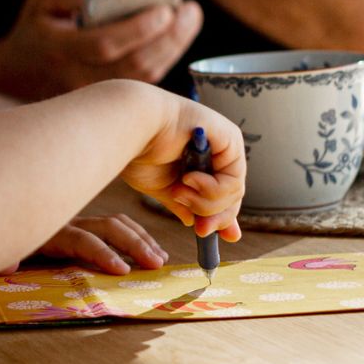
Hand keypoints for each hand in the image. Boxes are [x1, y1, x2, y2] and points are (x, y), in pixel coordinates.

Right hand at [0, 0, 202, 99]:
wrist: (16, 76)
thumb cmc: (36, 29)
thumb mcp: (40, 0)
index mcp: (58, 49)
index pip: (104, 44)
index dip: (138, 29)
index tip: (166, 9)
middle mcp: (76, 79)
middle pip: (134, 66)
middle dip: (169, 37)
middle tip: (191, 10)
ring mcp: (93, 97)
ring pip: (144, 78)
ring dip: (173, 49)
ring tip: (190, 19)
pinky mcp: (106, 105)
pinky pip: (143, 84)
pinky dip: (164, 60)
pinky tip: (176, 38)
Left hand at [0, 213, 168, 276]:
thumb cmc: (0, 241)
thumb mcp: (0, 250)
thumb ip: (3, 258)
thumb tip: (7, 266)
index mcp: (49, 232)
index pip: (82, 240)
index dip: (102, 253)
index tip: (124, 271)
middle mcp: (66, 222)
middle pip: (107, 226)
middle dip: (133, 243)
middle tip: (155, 265)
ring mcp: (76, 222)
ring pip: (114, 222)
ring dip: (139, 238)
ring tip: (159, 258)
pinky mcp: (81, 225)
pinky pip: (113, 225)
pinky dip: (135, 234)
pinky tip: (150, 249)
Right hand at [120, 102, 246, 242]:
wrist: (130, 129)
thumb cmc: (139, 152)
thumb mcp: (166, 189)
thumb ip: (186, 205)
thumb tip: (198, 224)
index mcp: (204, 157)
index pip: (223, 193)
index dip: (219, 218)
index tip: (205, 233)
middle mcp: (220, 148)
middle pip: (233, 196)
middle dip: (214, 217)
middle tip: (199, 229)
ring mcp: (227, 142)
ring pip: (234, 192)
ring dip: (205, 202)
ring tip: (180, 191)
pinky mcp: (230, 138)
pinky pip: (233, 180)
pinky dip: (210, 189)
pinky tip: (188, 178)